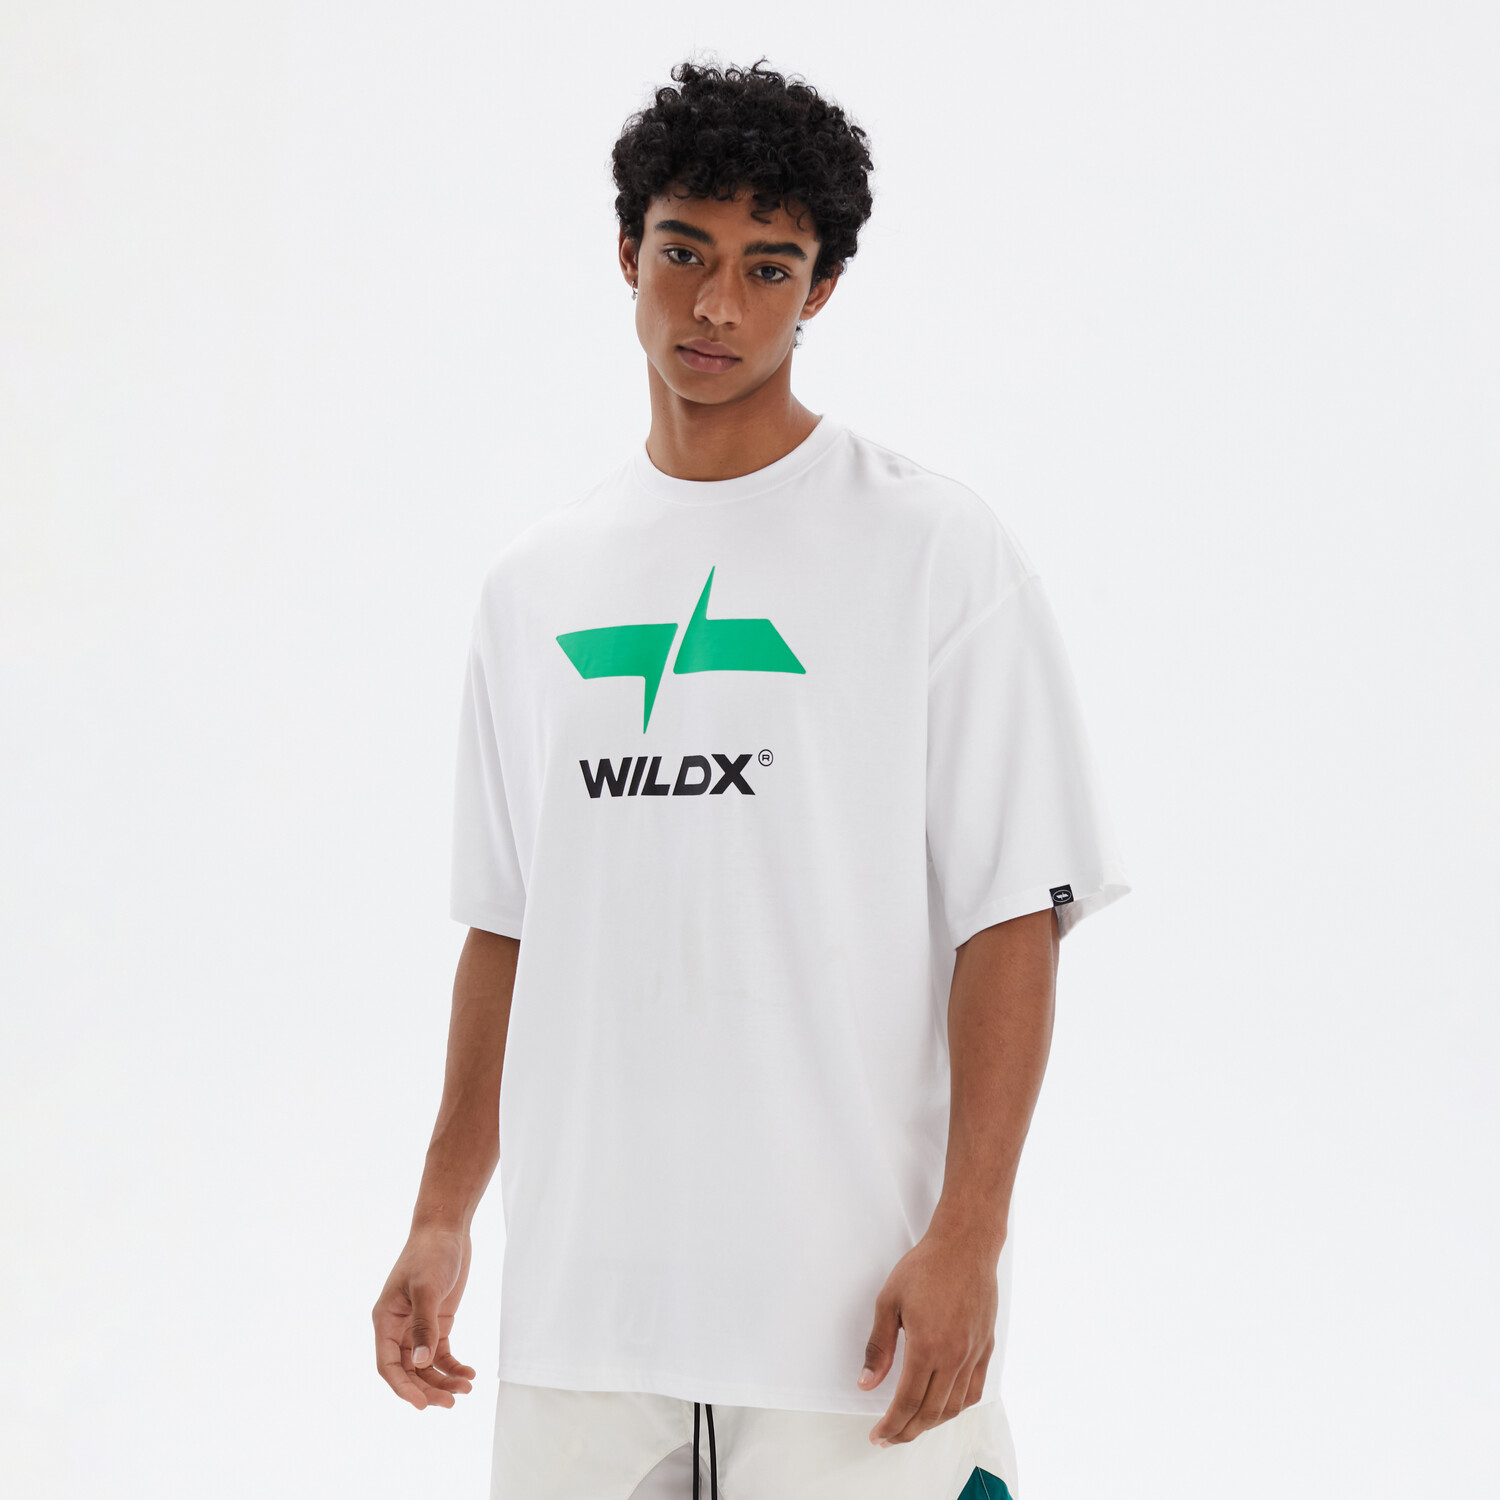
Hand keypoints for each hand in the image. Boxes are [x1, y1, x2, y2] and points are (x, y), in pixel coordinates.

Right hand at [372, 1224, 477, 1408]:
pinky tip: (469, 1373)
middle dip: (428, 1389)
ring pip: (425, 1366)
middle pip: (408, 1371)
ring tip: (467, 1388)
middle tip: (451, 1402)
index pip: (388, 1365)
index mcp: (385, 1321)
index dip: (403, 1388)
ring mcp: (418, 1326)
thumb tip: (421, 1363)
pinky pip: (441, 1353)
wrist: (446, 1228)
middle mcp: (398, 1328)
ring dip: (443, 1380)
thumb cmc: (430, 1253)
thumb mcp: (426, 1288)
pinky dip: (453, 1365)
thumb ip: (424, 1326)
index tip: (422, 1405)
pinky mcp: (437, 1322)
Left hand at [858, 1223, 1000, 1445]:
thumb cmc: (926, 1267)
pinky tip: (943, 1407)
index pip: (908, 1402)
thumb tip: (866, 1382)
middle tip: (889, 1438)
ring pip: (954, 1406)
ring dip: (931, 1423)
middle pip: (930, 1412)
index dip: (891, 1425)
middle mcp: (954, 1356)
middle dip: (907, 1431)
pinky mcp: (985, 1347)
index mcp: (927, 1346)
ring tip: (912, 1426)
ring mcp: (973, 1354)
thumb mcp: (889, 1300)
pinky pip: (974, 1390)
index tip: (878, 1435)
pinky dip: (957, 1407)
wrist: (966, 1245)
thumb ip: (878, 1346)